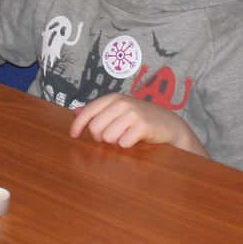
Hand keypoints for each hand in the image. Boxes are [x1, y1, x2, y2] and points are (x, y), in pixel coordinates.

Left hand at [70, 94, 198, 153]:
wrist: (169, 124)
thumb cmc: (141, 118)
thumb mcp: (119, 110)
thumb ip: (98, 111)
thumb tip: (75, 112)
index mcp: (113, 98)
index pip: (89, 111)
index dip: (78, 125)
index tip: (73, 136)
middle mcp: (122, 103)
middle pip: (95, 128)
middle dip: (101, 137)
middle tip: (112, 136)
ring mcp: (133, 113)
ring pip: (108, 137)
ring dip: (116, 142)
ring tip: (126, 136)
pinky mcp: (143, 126)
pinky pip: (123, 143)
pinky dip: (128, 145)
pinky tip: (136, 139)